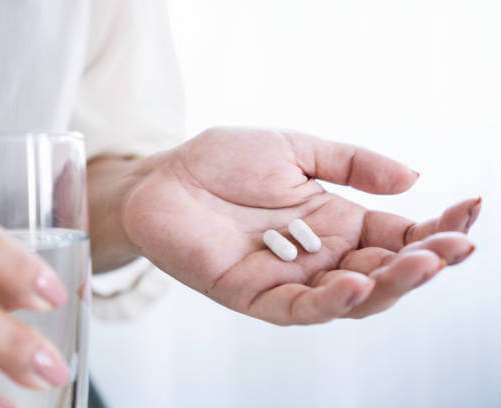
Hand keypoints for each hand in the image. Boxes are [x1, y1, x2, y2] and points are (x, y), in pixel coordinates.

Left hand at [121, 127, 480, 324]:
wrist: (162, 177)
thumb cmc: (222, 160)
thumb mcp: (295, 149)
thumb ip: (351, 164)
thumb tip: (414, 178)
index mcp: (336, 221)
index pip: (398, 233)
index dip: (436, 226)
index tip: (471, 208)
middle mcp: (321, 255)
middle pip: (384, 271)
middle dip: (424, 261)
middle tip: (456, 245)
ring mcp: (289, 278)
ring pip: (352, 297)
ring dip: (391, 283)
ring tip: (423, 262)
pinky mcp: (253, 295)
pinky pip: (299, 307)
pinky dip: (332, 300)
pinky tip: (359, 283)